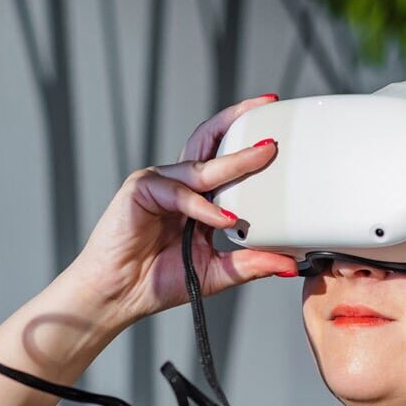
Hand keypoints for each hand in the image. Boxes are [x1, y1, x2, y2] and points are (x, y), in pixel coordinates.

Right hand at [71, 94, 298, 323]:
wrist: (117, 296)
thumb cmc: (155, 280)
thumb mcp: (216, 272)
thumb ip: (250, 264)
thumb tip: (288, 263)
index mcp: (196, 198)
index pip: (224, 158)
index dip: (249, 141)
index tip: (278, 132)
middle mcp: (179, 184)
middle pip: (210, 140)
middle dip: (239, 119)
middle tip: (268, 108)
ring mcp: (159, 184)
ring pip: (201, 165)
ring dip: (235, 161)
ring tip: (263, 155)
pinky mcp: (140, 190)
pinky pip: (179, 192)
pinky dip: (203, 206)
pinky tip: (223, 218)